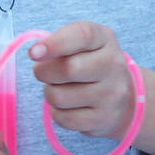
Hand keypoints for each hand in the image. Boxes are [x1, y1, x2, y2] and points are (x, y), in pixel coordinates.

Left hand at [29, 21, 142, 140]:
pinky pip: (63, 118)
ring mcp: (112, 94)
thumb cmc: (88, 63)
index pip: (82, 35)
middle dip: (44, 72)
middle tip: (47, 73)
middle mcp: (114, 65)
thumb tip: (36, 53)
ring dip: (51, 93)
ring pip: (59, 96)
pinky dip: (58, 113)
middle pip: (67, 69)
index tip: (34, 53)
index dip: (55, 44)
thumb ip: (58, 42)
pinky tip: (69, 106)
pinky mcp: (104, 118)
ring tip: (62, 89)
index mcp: (105, 39)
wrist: (121, 98)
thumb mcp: (80, 43)